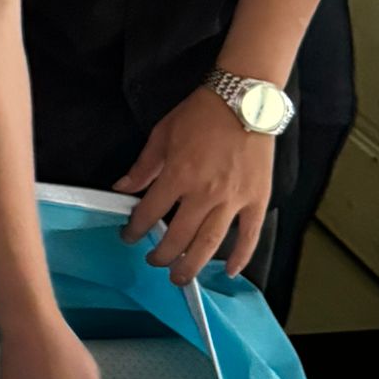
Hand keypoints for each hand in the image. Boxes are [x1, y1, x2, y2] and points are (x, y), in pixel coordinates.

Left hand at [117, 87, 273, 281]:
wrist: (244, 100)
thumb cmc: (200, 114)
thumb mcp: (162, 134)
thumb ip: (143, 166)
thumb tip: (121, 188)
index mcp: (178, 175)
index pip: (150, 213)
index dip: (136, 229)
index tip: (130, 237)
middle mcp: (204, 193)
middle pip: (179, 236)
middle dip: (162, 255)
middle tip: (154, 264)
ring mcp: (233, 199)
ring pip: (210, 243)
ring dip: (193, 265)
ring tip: (180, 278)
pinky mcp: (257, 199)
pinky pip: (250, 235)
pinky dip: (240, 256)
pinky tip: (229, 271)